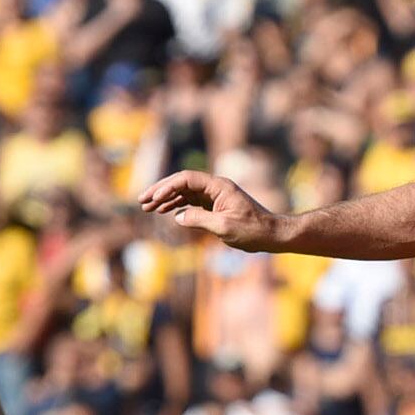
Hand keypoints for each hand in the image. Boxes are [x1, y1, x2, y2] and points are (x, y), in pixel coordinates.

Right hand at [135, 170, 281, 251]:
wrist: (272, 235)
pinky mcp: (217, 206)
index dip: (167, 187)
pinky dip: (178, 206)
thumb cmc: (253, 231)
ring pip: (185, 193)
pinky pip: (193, 202)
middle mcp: (216, 187)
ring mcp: (216, 196)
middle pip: (182, 183)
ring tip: (148, 208)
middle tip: (142, 200)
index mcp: (219, 187)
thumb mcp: (224, 227)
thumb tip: (177, 216)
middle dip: (161, 191)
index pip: (187, 179)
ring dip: (167, 199)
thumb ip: (198, 220)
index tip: (153, 198)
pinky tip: (167, 213)